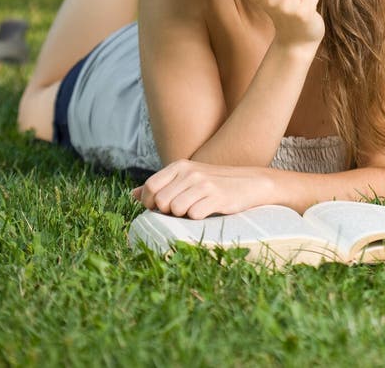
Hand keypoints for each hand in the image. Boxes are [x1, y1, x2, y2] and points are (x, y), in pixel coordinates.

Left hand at [131, 159, 274, 218]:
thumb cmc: (214, 184)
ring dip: (183, 216)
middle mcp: (189, 172)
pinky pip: (193, 215)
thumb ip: (161, 186)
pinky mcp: (217, 197)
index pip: (150, 188)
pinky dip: (197, 218)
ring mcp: (203, 183)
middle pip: (160, 202)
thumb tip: (133, 195)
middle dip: (166, 213)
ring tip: (196, 210)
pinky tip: (207, 212)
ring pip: (175, 210)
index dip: (150, 204)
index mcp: (179, 166)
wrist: (251, 183)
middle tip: (181, 212)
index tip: (161, 210)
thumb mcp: (187, 179)